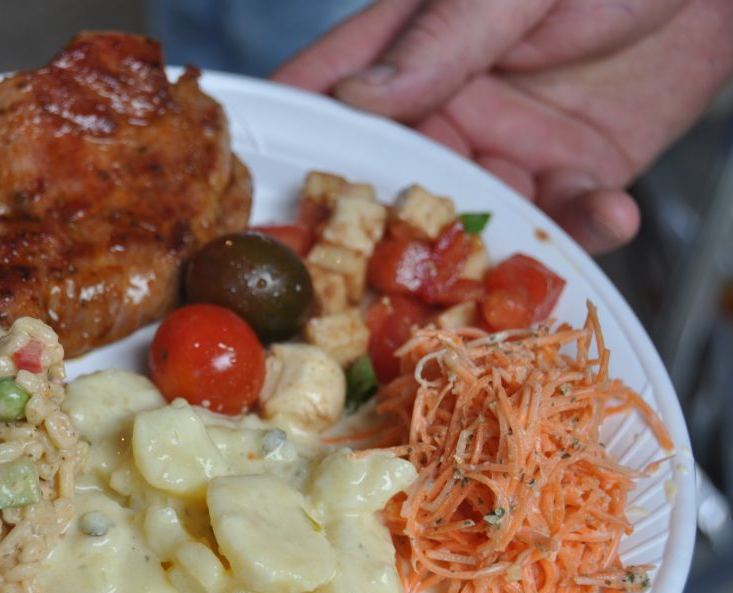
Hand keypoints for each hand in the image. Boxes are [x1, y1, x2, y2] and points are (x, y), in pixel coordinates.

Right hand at [273, 0, 732, 252]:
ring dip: (489, 254)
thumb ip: (441, 40)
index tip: (256, 208)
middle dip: (386, 238)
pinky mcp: (568, 177)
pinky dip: (583, 231)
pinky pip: (560, 223)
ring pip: (471, 224)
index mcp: (408, 53)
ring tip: (513, 270)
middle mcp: (444, 110)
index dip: (287, 150)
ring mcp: (504, 149)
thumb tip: (359, 97)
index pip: (326, 100)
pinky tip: (608, 214)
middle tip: (388, 279)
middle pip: (390, 187)